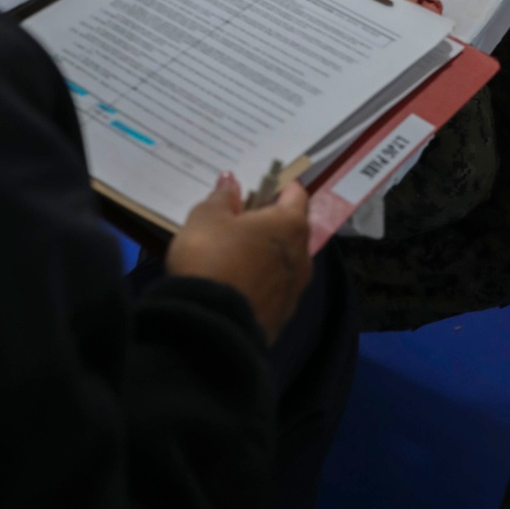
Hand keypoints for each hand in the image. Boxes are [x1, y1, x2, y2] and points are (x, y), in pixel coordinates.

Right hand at [167, 174, 311, 345]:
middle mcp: (302, 257)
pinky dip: (259, 282)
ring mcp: (294, 291)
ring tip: (231, 254)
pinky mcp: (281, 319)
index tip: (254, 188)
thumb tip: (231, 181)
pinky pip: (272, 289)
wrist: (209, 328)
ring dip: (264, 254)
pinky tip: (234, 283)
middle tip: (236, 221)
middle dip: (268, 222)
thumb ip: (222, 197)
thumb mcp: (207, 218)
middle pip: (291, 229)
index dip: (276, 186)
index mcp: (290, 225)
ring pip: (283, 262)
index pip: (296, 194)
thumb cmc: (211, 258)